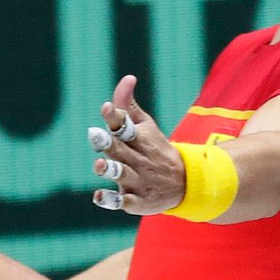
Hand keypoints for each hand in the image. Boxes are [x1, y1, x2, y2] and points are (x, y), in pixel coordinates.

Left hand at [88, 75, 186, 214]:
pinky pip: (123, 202)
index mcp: (138, 139)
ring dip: (110, 170)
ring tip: (99, 165)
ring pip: (122, 174)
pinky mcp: (136, 201)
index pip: (126, 126)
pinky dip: (111, 200)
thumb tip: (127, 77)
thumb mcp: (146, 127)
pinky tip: (98, 196)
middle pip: (120, 150)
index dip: (115, 116)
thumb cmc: (155, 149)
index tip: (105, 107)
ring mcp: (138, 181)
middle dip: (107, 143)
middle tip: (94, 134)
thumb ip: (129, 106)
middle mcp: (137, 159)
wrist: (185, 183)